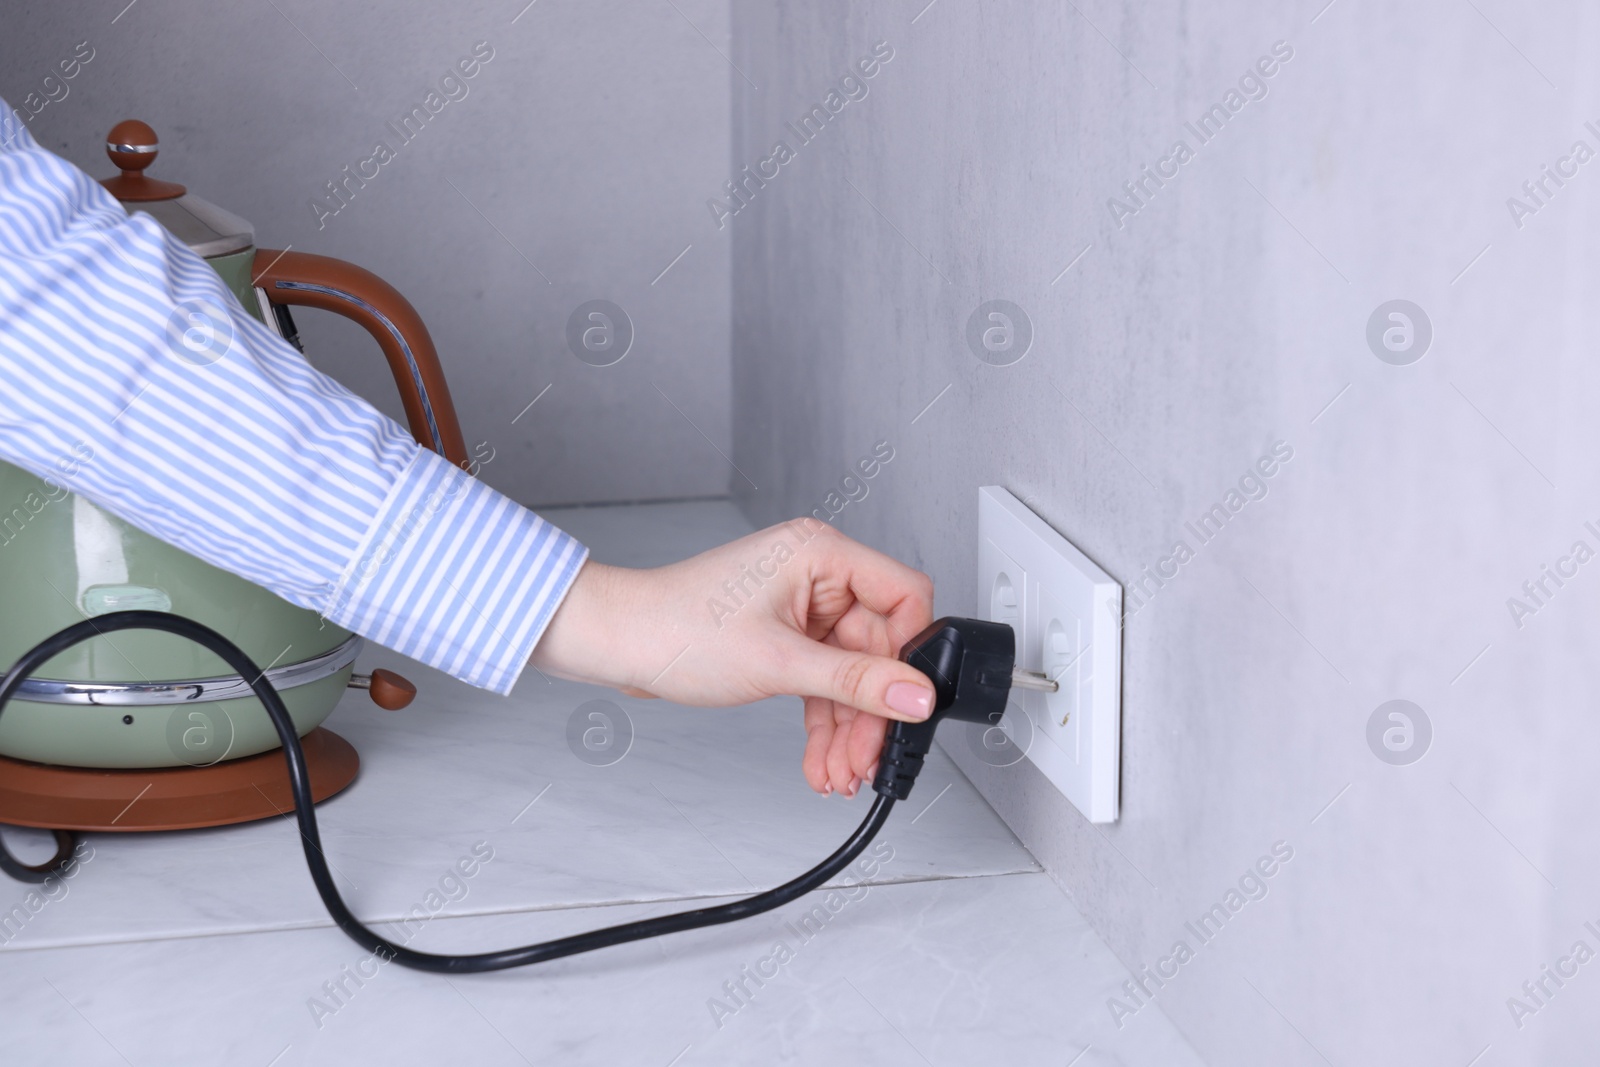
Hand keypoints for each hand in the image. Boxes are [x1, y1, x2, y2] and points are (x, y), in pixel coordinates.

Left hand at [530, 520, 935, 796]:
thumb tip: (916, 695)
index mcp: (821, 553)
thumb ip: (855, 682)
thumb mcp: (778, 662)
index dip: (911, 653)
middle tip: (865, 760)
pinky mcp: (786, 636)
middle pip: (877, 648)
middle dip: (869, 712)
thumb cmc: (675, 629)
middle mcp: (816, 574)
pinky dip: (824, 722)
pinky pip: (823, 681)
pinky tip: (823, 760)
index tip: (907, 702)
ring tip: (840, 773)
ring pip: (850, 674)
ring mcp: (801, 606)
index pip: (904, 595)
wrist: (619, 644)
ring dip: (847, 728)